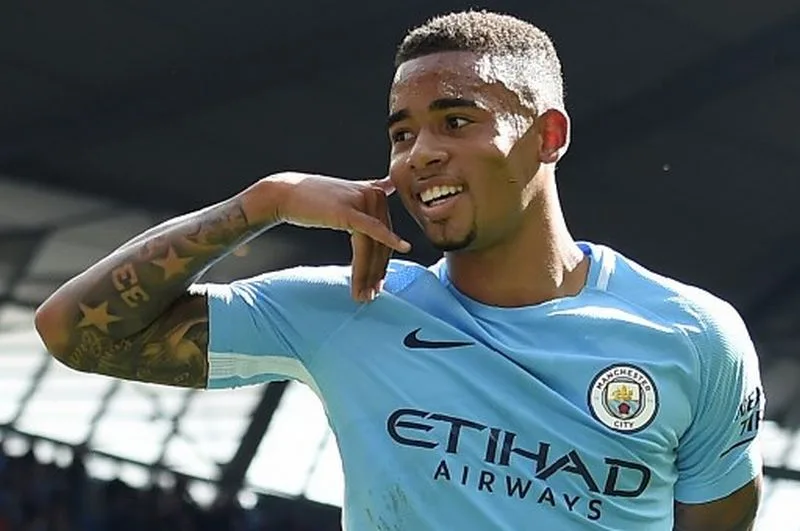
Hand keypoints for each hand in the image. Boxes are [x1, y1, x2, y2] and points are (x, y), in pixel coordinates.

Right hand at [264, 172, 410, 301]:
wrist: (285, 193)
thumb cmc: (310, 198)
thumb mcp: (345, 194)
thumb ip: (367, 192)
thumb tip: (390, 187)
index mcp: (376, 193)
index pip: (385, 234)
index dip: (382, 261)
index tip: (377, 283)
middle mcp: (374, 195)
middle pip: (381, 243)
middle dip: (376, 272)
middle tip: (370, 295)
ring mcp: (363, 201)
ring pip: (373, 246)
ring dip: (368, 274)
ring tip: (363, 294)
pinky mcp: (350, 211)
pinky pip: (370, 237)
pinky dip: (377, 255)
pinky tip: (384, 269)